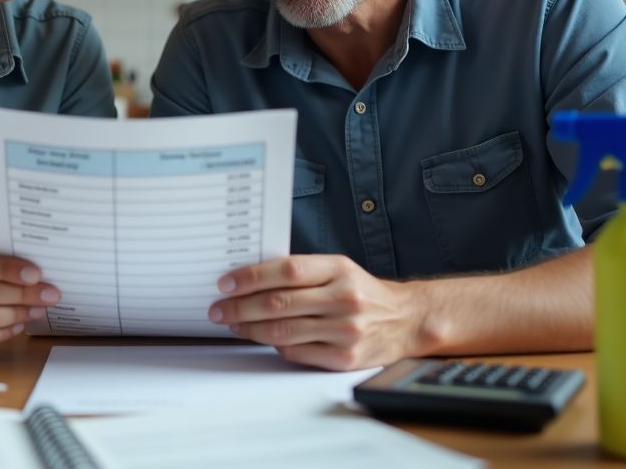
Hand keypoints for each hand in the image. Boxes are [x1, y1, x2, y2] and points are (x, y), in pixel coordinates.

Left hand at [208, 255, 425, 370]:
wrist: (406, 319)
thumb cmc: (363, 292)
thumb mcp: (338, 269)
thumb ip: (301, 272)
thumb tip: (250, 279)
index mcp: (338, 269)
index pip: (286, 270)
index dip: (251, 277)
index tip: (226, 283)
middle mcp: (343, 298)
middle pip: (279, 302)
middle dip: (240, 307)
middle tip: (219, 309)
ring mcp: (345, 330)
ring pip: (282, 331)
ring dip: (250, 328)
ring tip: (233, 324)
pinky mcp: (344, 357)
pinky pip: (296, 352)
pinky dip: (274, 345)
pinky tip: (263, 338)